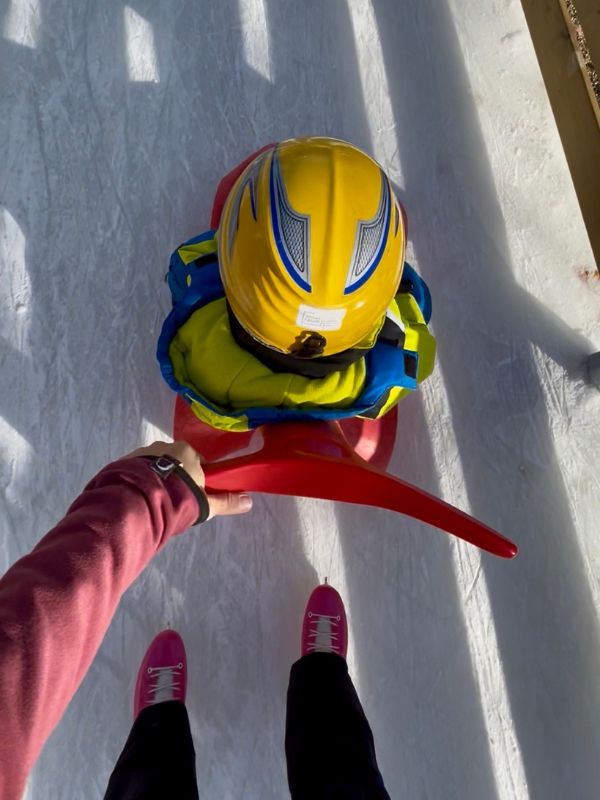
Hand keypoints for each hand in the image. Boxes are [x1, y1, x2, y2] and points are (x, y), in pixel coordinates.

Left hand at [126, 440, 252, 518]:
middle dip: (175, 478)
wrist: (140, 498)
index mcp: (188, 451)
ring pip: (155, 466)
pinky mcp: (126, 460)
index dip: (196, 478)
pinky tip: (140, 496)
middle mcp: (166, 446)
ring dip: (156, 478)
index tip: (192, 494)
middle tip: (173, 500)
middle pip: (175, 462)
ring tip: (154, 501)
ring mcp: (144, 452)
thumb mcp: (206, 503)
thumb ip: (227, 501)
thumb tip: (250, 500)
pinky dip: (141, 480)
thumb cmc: (179, 497)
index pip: (197, 462)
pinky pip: (138, 470)